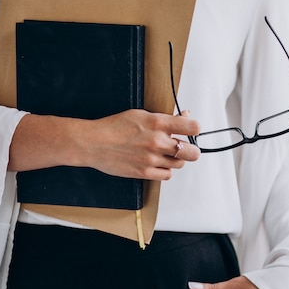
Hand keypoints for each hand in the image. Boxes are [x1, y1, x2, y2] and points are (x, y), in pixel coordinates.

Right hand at [9, 109, 199, 179]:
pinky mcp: (145, 172)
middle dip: (191, 150)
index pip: (192, 127)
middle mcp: (157, 141)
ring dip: (176, 159)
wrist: (93, 143)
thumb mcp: (141, 114)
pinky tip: (158, 163)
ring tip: (164, 154)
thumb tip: (185, 115)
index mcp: (158, 123)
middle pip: (192, 152)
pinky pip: (167, 175)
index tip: (192, 130)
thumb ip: (165, 118)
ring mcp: (152, 158)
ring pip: (180, 164)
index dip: (195, 129)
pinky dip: (166, 170)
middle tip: (184, 148)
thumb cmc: (115, 126)